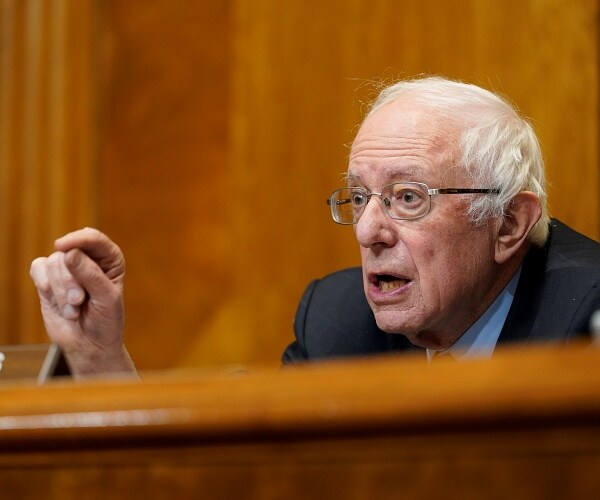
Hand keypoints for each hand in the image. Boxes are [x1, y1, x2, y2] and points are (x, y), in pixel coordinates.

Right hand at [30, 227, 136, 377]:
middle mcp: (89, 259)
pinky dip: (45, 285)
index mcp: (110, 259)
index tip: (62, 246)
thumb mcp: (106, 299)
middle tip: (79, 301)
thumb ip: (91, 275)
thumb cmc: (106, 321)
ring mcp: (67, 268)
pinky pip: (38, 268)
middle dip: (70, 280)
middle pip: (69, 252)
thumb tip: (70, 253)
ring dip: (61, 290)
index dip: (78, 239)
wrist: (90, 345)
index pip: (94, 238)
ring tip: (73, 308)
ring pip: (53, 262)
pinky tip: (57, 302)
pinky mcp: (49, 279)